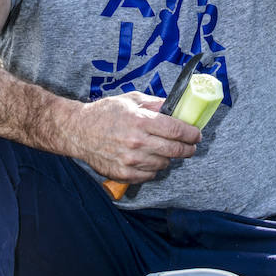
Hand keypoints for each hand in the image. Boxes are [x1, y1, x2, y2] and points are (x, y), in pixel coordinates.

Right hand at [70, 92, 200, 182]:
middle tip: (190, 146)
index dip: (192, 134)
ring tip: (164, 149)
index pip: (177, 131)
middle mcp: (138, 142)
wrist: (79, 131)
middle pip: (175, 150)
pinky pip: (150, 175)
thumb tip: (176, 108)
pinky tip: (149, 158)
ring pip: (164, 164)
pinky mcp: (124, 174)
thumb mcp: (131, 100)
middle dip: (188, 149)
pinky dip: (153, 168)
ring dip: (168, 157)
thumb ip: (155, 104)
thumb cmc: (105, 113)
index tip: (197, 134)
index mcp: (141, 121)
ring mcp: (131, 161)